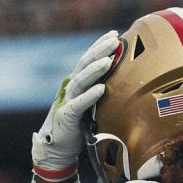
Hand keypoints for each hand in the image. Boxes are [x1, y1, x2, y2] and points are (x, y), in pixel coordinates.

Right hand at [31, 30, 120, 182]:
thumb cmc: (78, 126)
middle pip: (85, 64)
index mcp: (77, 83)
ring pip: (81, 80)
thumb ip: (101, 92)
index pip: (89, 59)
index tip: (115, 34)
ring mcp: (68, 100)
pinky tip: (101, 88)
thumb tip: (123, 81)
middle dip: (100, 50)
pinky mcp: (67, 116)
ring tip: (109, 60)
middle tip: (115, 39)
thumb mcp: (92, 105)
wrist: (58, 148)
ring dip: (95, 69)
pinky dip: (90, 95)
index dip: (100, 46)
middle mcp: (71, 88)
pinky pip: (79, 104)